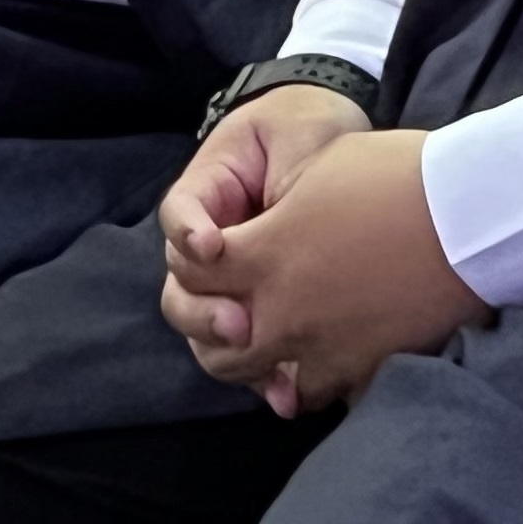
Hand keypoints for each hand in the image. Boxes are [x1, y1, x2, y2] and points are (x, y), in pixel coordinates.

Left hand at [155, 128, 484, 413]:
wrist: (471, 217)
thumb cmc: (395, 177)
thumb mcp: (318, 173)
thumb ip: (275, 213)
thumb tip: (265, 227)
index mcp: (265, 255)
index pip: (192, 277)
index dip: (196, 267)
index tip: (217, 257)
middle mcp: (284, 312)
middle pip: (218, 346)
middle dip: (218, 329)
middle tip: (238, 310)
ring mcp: (326, 351)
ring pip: (268, 381)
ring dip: (266, 363)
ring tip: (284, 339)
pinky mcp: (368, 373)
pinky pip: (326, 394)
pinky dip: (320, 380)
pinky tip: (333, 355)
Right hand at [159, 86, 370, 349]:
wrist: (343, 151)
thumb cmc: (313, 131)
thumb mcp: (298, 132)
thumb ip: (286, 161)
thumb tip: (278, 198)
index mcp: (210, 190)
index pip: (179, 215)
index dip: (187, 233)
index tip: (212, 247)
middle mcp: (211, 244)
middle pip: (180, 288)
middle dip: (201, 312)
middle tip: (239, 323)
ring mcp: (233, 285)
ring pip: (204, 330)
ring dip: (224, 350)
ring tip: (266, 365)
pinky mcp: (265, 315)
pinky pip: (247, 355)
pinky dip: (261, 375)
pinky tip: (288, 392)